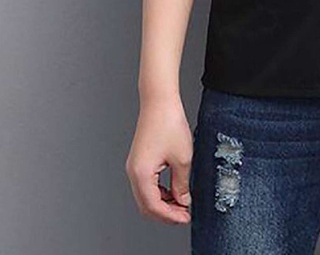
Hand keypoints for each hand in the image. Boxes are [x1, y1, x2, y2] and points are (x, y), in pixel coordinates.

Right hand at [125, 96, 193, 224]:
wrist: (159, 101)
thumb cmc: (168, 123)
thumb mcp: (183, 157)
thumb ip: (183, 183)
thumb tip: (183, 200)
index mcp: (141, 174)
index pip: (154, 207)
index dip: (171, 216)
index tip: (186, 217)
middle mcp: (134, 172)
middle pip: (147, 205)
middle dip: (166, 213)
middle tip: (184, 215)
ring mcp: (135, 166)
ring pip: (146, 196)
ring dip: (163, 203)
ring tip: (181, 203)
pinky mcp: (139, 160)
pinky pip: (147, 184)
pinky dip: (160, 192)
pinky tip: (174, 190)